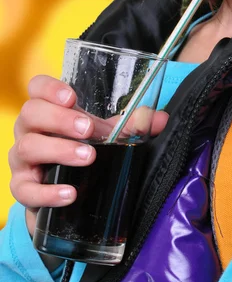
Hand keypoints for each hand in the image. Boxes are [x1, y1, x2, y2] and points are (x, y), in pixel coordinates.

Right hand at [9, 75, 168, 237]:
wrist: (64, 191)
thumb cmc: (82, 148)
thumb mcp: (107, 133)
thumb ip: (132, 124)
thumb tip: (160, 118)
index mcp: (49, 109)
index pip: (37, 87)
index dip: (49, 88)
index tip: (71, 97)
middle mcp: (30, 130)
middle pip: (31, 113)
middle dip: (59, 119)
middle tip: (88, 129)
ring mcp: (22, 159)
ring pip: (27, 147)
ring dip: (59, 150)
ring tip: (87, 157)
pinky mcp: (22, 188)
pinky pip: (25, 190)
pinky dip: (47, 192)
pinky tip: (69, 194)